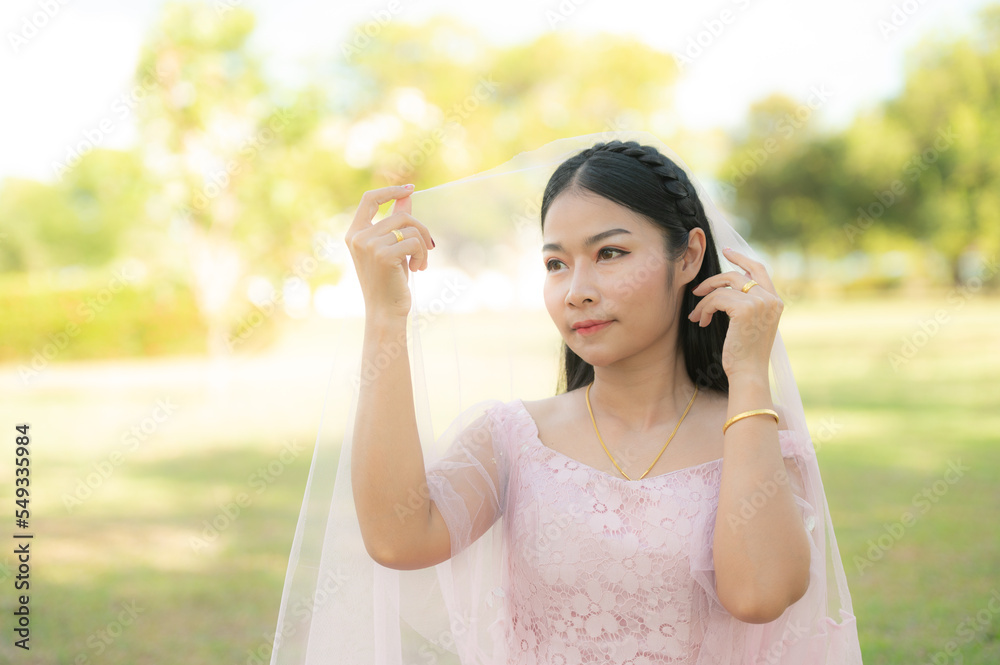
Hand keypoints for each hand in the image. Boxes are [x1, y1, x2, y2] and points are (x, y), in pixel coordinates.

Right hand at [344, 185, 435, 319]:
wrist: (384, 312)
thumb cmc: (389, 282)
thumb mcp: (392, 248)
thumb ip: (396, 222)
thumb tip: (407, 196)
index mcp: (355, 233)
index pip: (369, 199)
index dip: (390, 190)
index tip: (410, 189)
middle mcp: (358, 237)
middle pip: (400, 216)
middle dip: (421, 230)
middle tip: (429, 248)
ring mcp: (369, 245)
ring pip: (410, 229)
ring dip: (424, 246)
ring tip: (421, 263)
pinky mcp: (383, 255)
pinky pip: (414, 242)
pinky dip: (423, 255)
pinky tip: (418, 269)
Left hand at [687, 247, 782, 380]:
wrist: (748, 373)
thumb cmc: (745, 354)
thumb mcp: (750, 325)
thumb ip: (746, 305)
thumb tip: (726, 289)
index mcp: (775, 301)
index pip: (759, 269)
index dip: (741, 258)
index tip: (726, 251)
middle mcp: (770, 299)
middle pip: (737, 274)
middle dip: (713, 279)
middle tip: (697, 289)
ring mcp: (759, 302)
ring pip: (723, 288)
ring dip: (704, 300)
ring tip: (696, 315)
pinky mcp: (745, 309)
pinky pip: (716, 299)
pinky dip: (704, 308)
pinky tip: (701, 320)